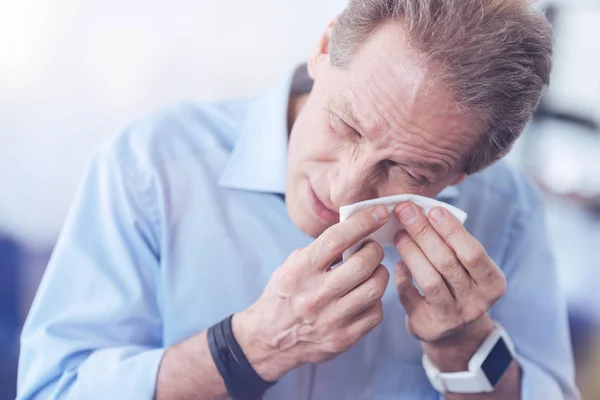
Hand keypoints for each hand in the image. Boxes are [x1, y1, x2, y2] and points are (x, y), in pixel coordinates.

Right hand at [233, 206, 390, 380]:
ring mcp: (330, 319)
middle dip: (374, 250)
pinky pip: (375, 313)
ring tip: (372, 271)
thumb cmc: (284, 295)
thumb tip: (354, 229)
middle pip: (362, 264)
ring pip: (374, 289)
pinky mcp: (343, 339)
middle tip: (371, 249)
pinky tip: (364, 296)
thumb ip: (320, 250)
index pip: (336, 239)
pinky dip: (374, 301)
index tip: (379, 213)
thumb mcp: (291, 266)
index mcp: (300, 271)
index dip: (362, 222)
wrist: (269, 339)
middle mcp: (315, 295)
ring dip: (379, 274)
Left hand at [393, 202, 505, 369]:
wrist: (455, 334)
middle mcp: (476, 303)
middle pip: (448, 263)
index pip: (472, 253)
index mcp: (492, 283)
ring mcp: (453, 318)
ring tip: (398, 234)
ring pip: (430, 281)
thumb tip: (426, 209)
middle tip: (405, 211)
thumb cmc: (458, 285)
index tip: (432, 209)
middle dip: (424, 234)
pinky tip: (396, 264)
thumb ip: (455, 244)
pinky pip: (410, 298)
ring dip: (412, 253)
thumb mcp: (468, 268)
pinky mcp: (428, 327)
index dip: (452, 230)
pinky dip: (402, 278)